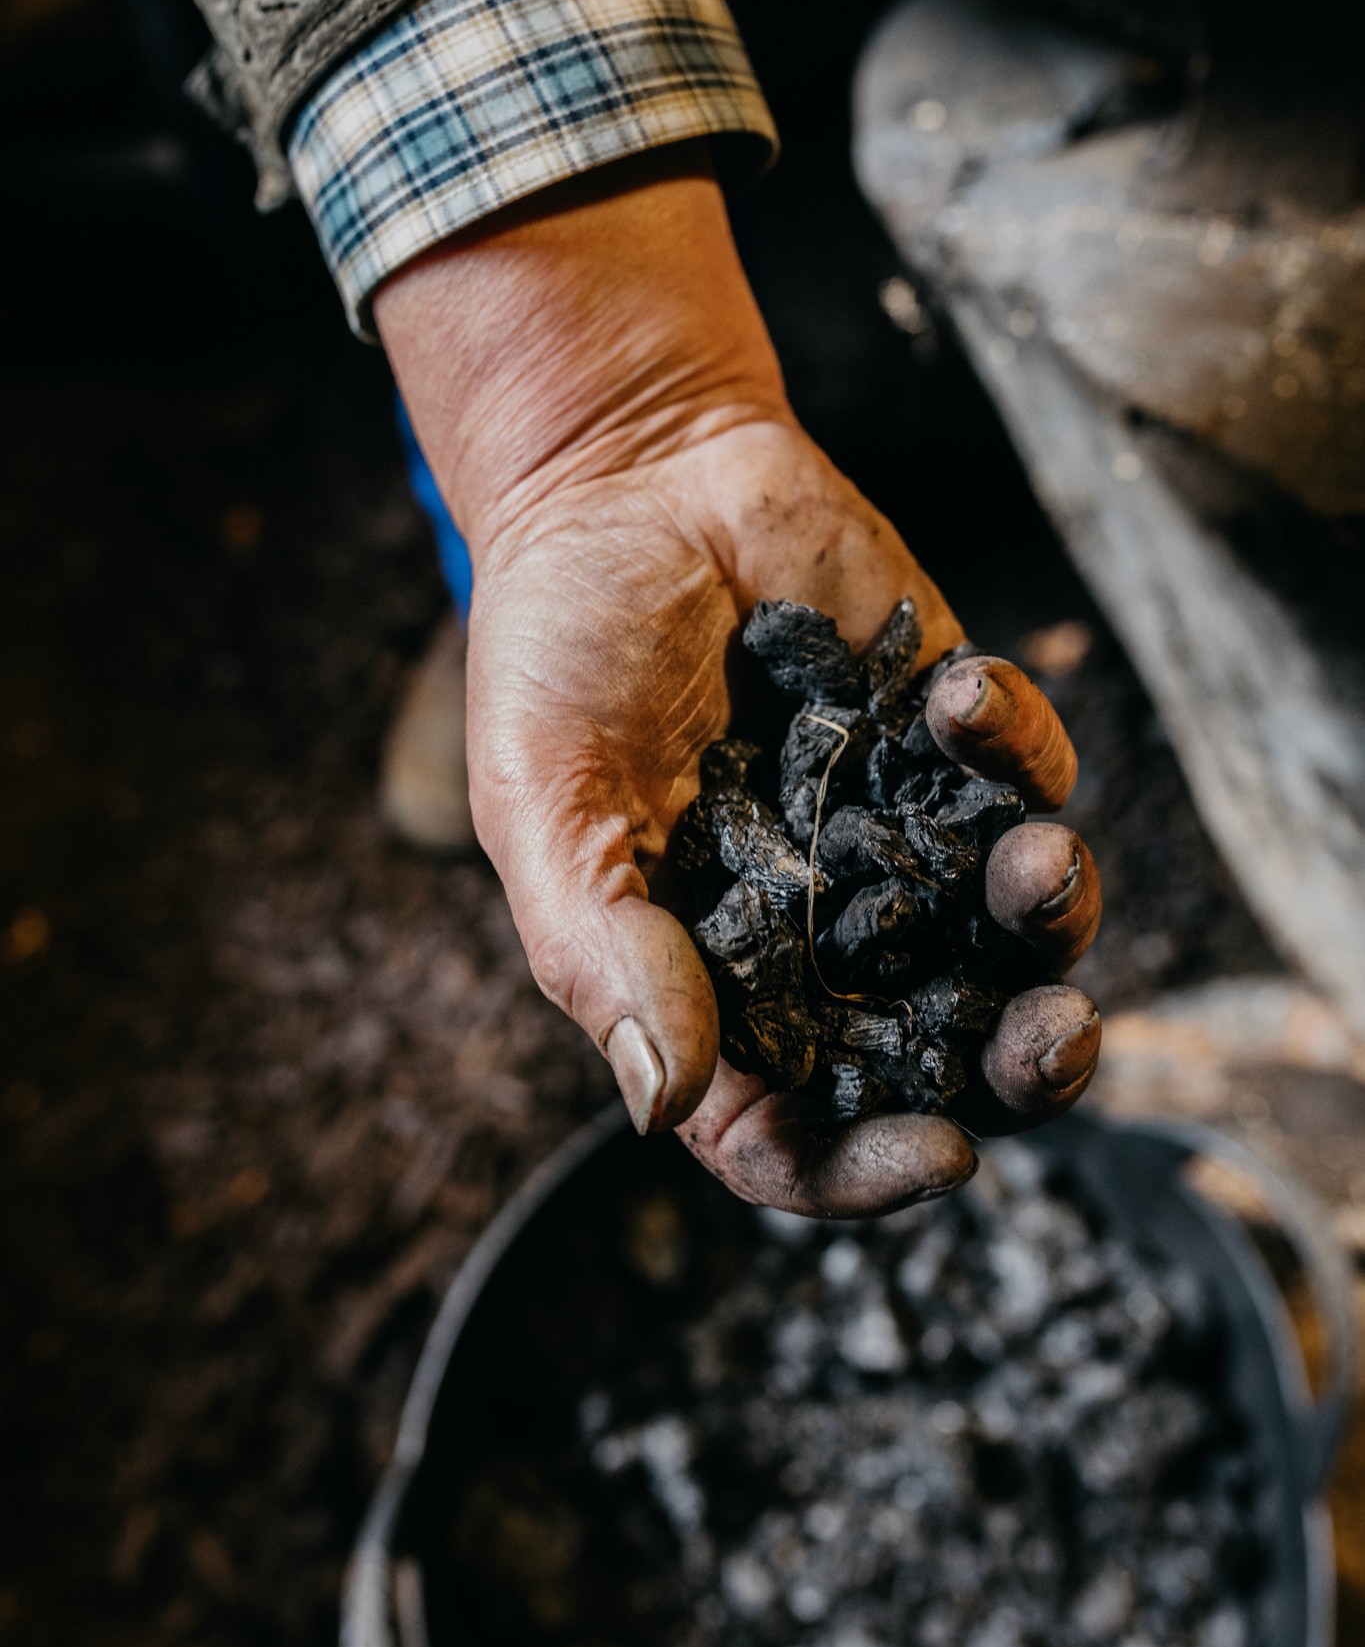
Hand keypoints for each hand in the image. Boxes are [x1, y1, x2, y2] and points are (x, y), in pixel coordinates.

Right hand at [375, 146, 1100, 1217]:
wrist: (624, 480)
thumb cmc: (556, 653)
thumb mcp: (542, 806)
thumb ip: (601, 952)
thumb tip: (668, 1109)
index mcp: (714, 981)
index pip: (796, 1125)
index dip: (863, 1166)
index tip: (941, 1157)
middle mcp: (823, 928)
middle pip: (944, 1049)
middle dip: (1019, 1064)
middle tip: (1056, 1035)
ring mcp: (900, 831)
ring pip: (1016, 928)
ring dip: (1049, 911)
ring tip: (1038, 857)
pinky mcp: (954, 733)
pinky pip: (1027, 770)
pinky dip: (1015, 745)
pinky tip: (956, 692)